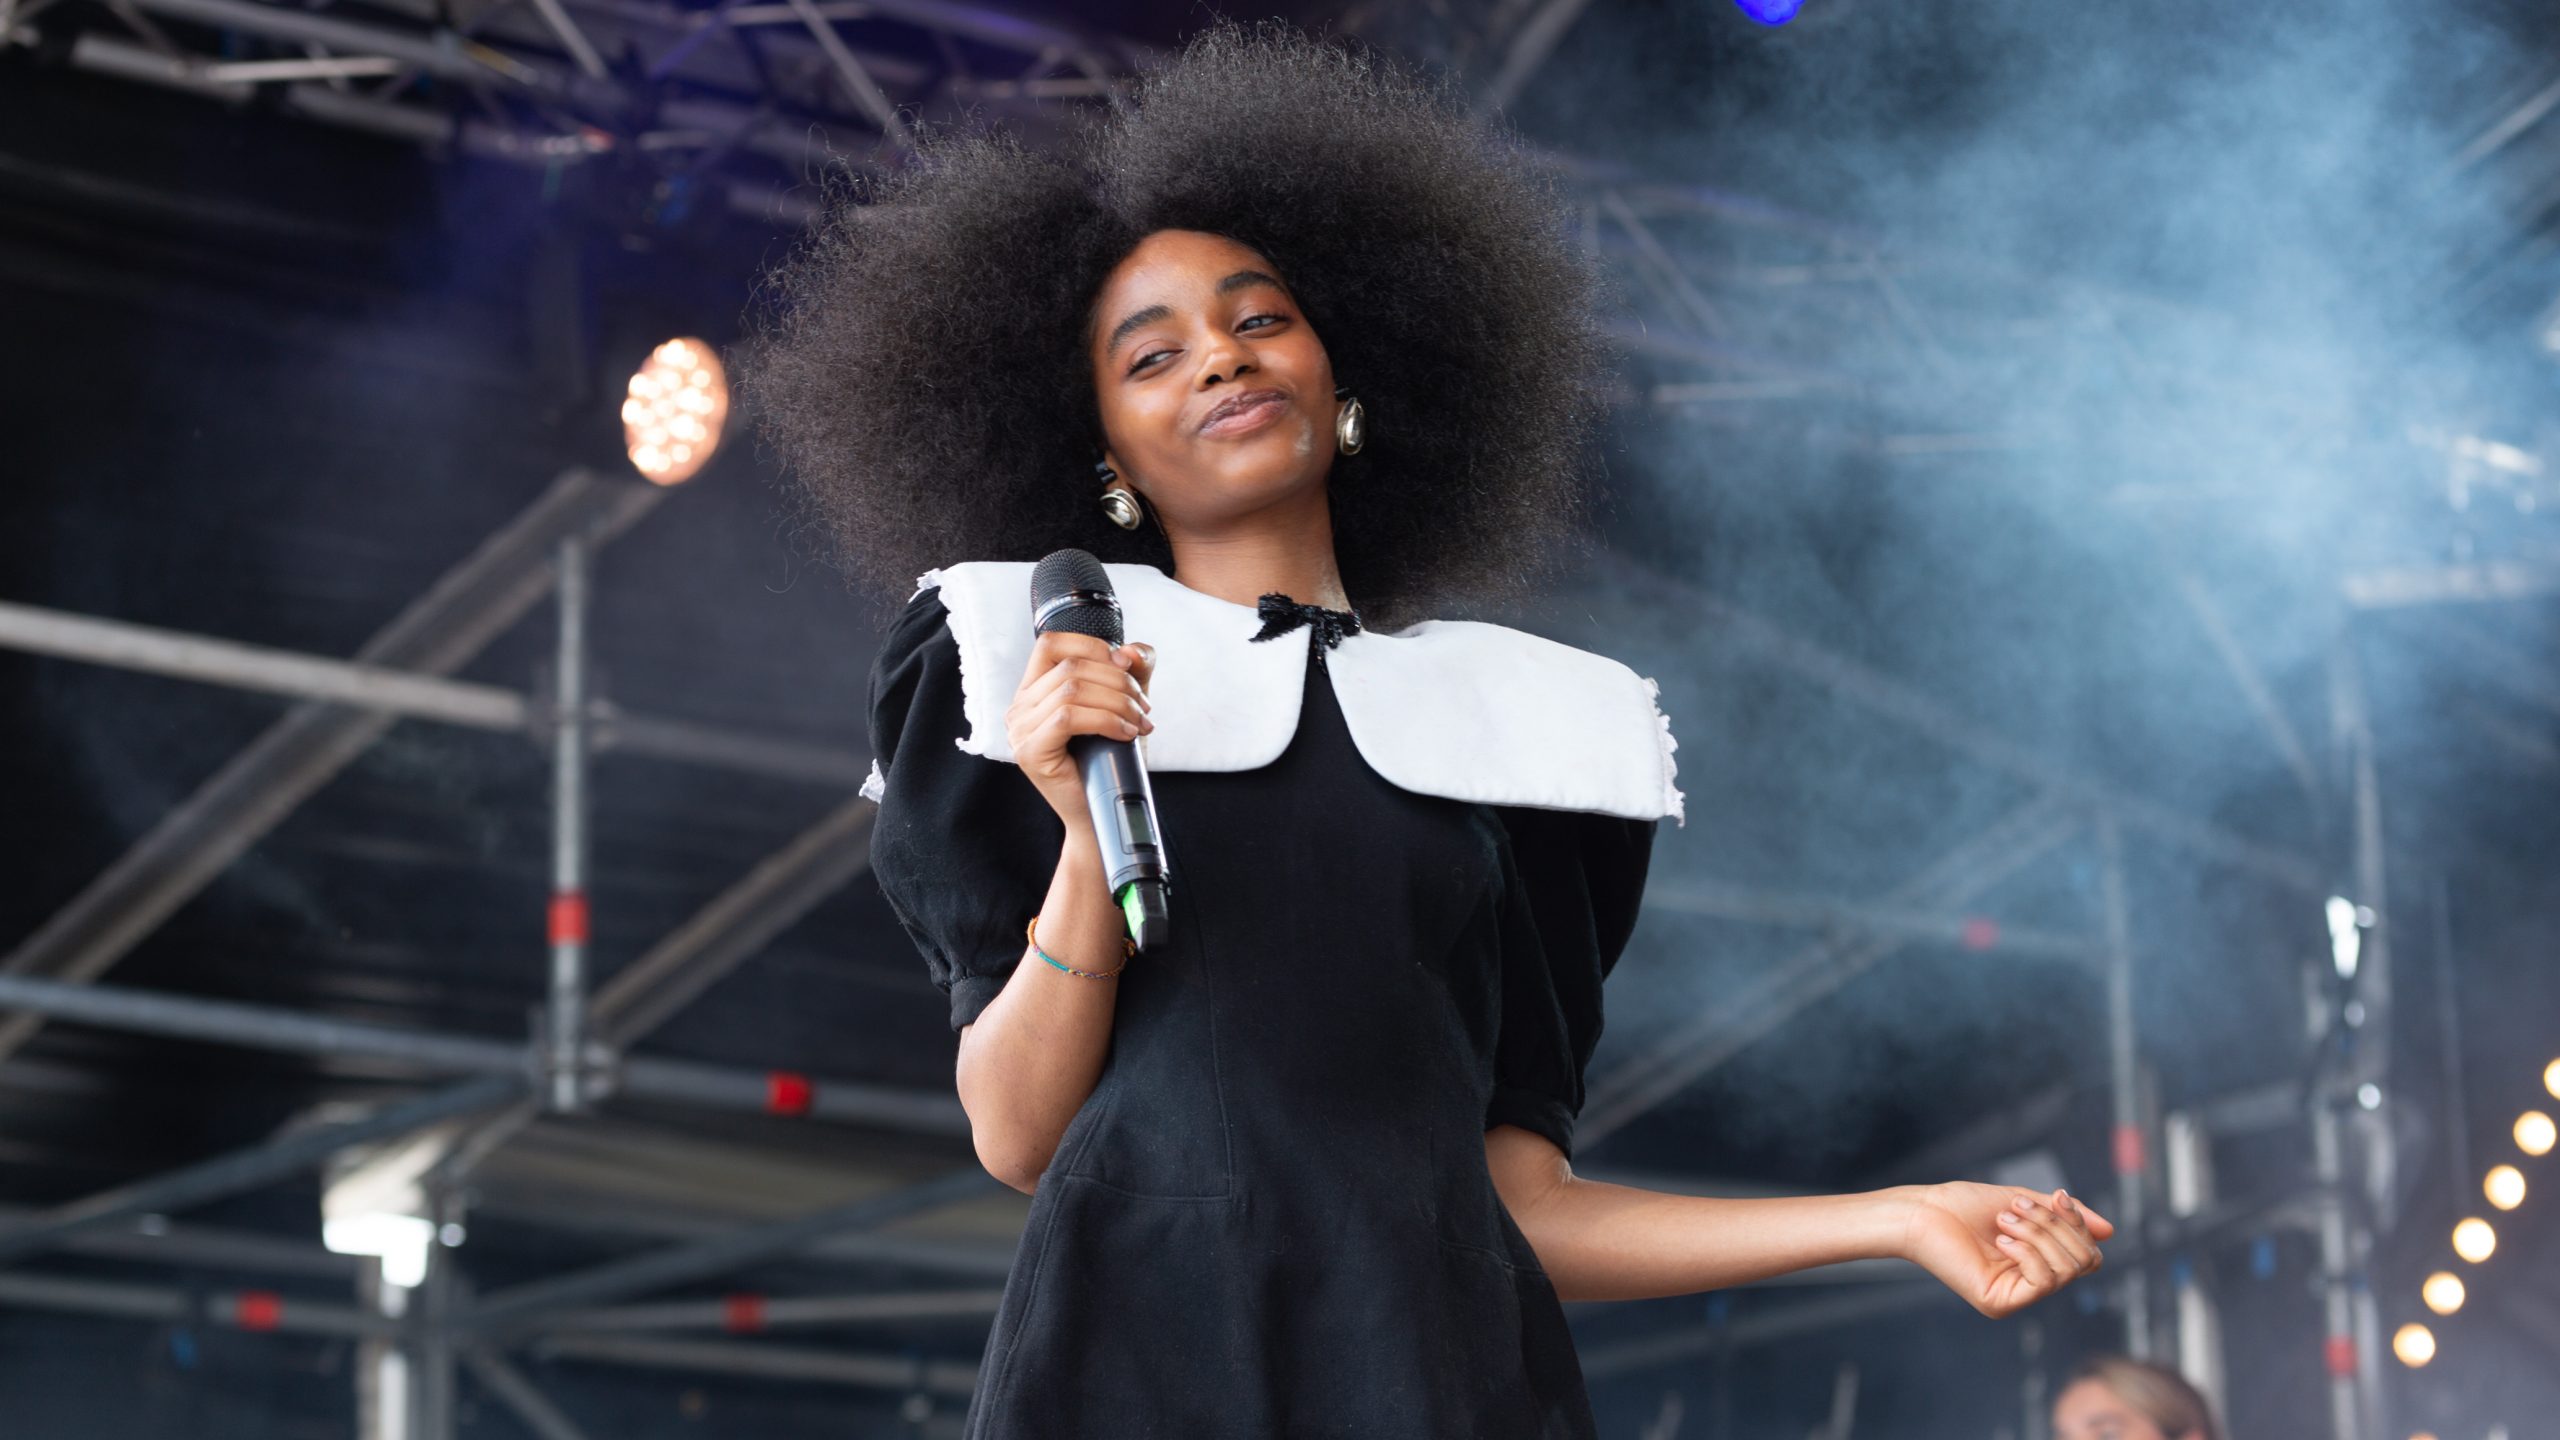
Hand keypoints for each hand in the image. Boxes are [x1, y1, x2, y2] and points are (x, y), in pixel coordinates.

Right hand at [1005, 631, 1156, 829]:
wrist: (1100, 815)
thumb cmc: (1110, 762)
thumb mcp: (1124, 706)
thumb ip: (1131, 673)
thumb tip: (1133, 650)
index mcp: (1033, 690)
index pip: (1052, 643)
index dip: (1093, 646)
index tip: (1127, 666)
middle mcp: (1019, 706)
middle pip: (1071, 666)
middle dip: (1118, 682)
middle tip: (1144, 709)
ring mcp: (1020, 730)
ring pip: (1072, 690)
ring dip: (1118, 702)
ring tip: (1140, 723)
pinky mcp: (1030, 751)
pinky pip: (1068, 718)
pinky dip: (1105, 720)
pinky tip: (1125, 734)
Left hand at [1900, 1183, 2112, 1318]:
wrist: (1923, 1211)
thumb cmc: (1965, 1205)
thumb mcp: (2027, 1203)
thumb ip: (2065, 1217)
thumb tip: (2110, 1231)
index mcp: (2039, 1262)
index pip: (2088, 1255)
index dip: (2079, 1226)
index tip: (2057, 1197)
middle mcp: (2030, 1285)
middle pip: (2083, 1262)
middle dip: (2056, 1226)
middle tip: (2016, 1207)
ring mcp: (2016, 1297)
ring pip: (2065, 1270)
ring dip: (2038, 1234)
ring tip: (2004, 1219)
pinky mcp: (2000, 1304)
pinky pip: (2042, 1281)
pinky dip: (2028, 1252)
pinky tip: (2001, 1239)